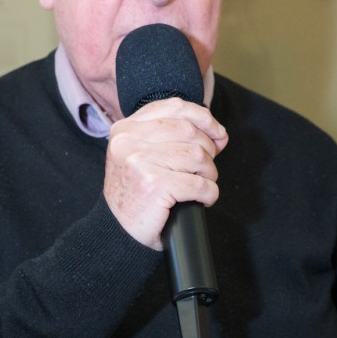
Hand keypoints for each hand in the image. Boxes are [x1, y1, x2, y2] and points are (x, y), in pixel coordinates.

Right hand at [103, 98, 227, 249]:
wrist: (117, 230)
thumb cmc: (135, 193)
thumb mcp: (144, 155)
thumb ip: (174, 138)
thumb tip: (219, 135)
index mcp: (126, 128)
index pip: (175, 107)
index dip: (204, 118)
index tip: (218, 134)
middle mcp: (129, 141)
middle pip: (190, 131)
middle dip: (208, 151)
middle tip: (204, 171)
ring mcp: (139, 161)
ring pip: (198, 156)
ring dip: (209, 174)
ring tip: (201, 185)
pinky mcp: (153, 185)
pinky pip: (198, 184)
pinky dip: (208, 194)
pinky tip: (202, 199)